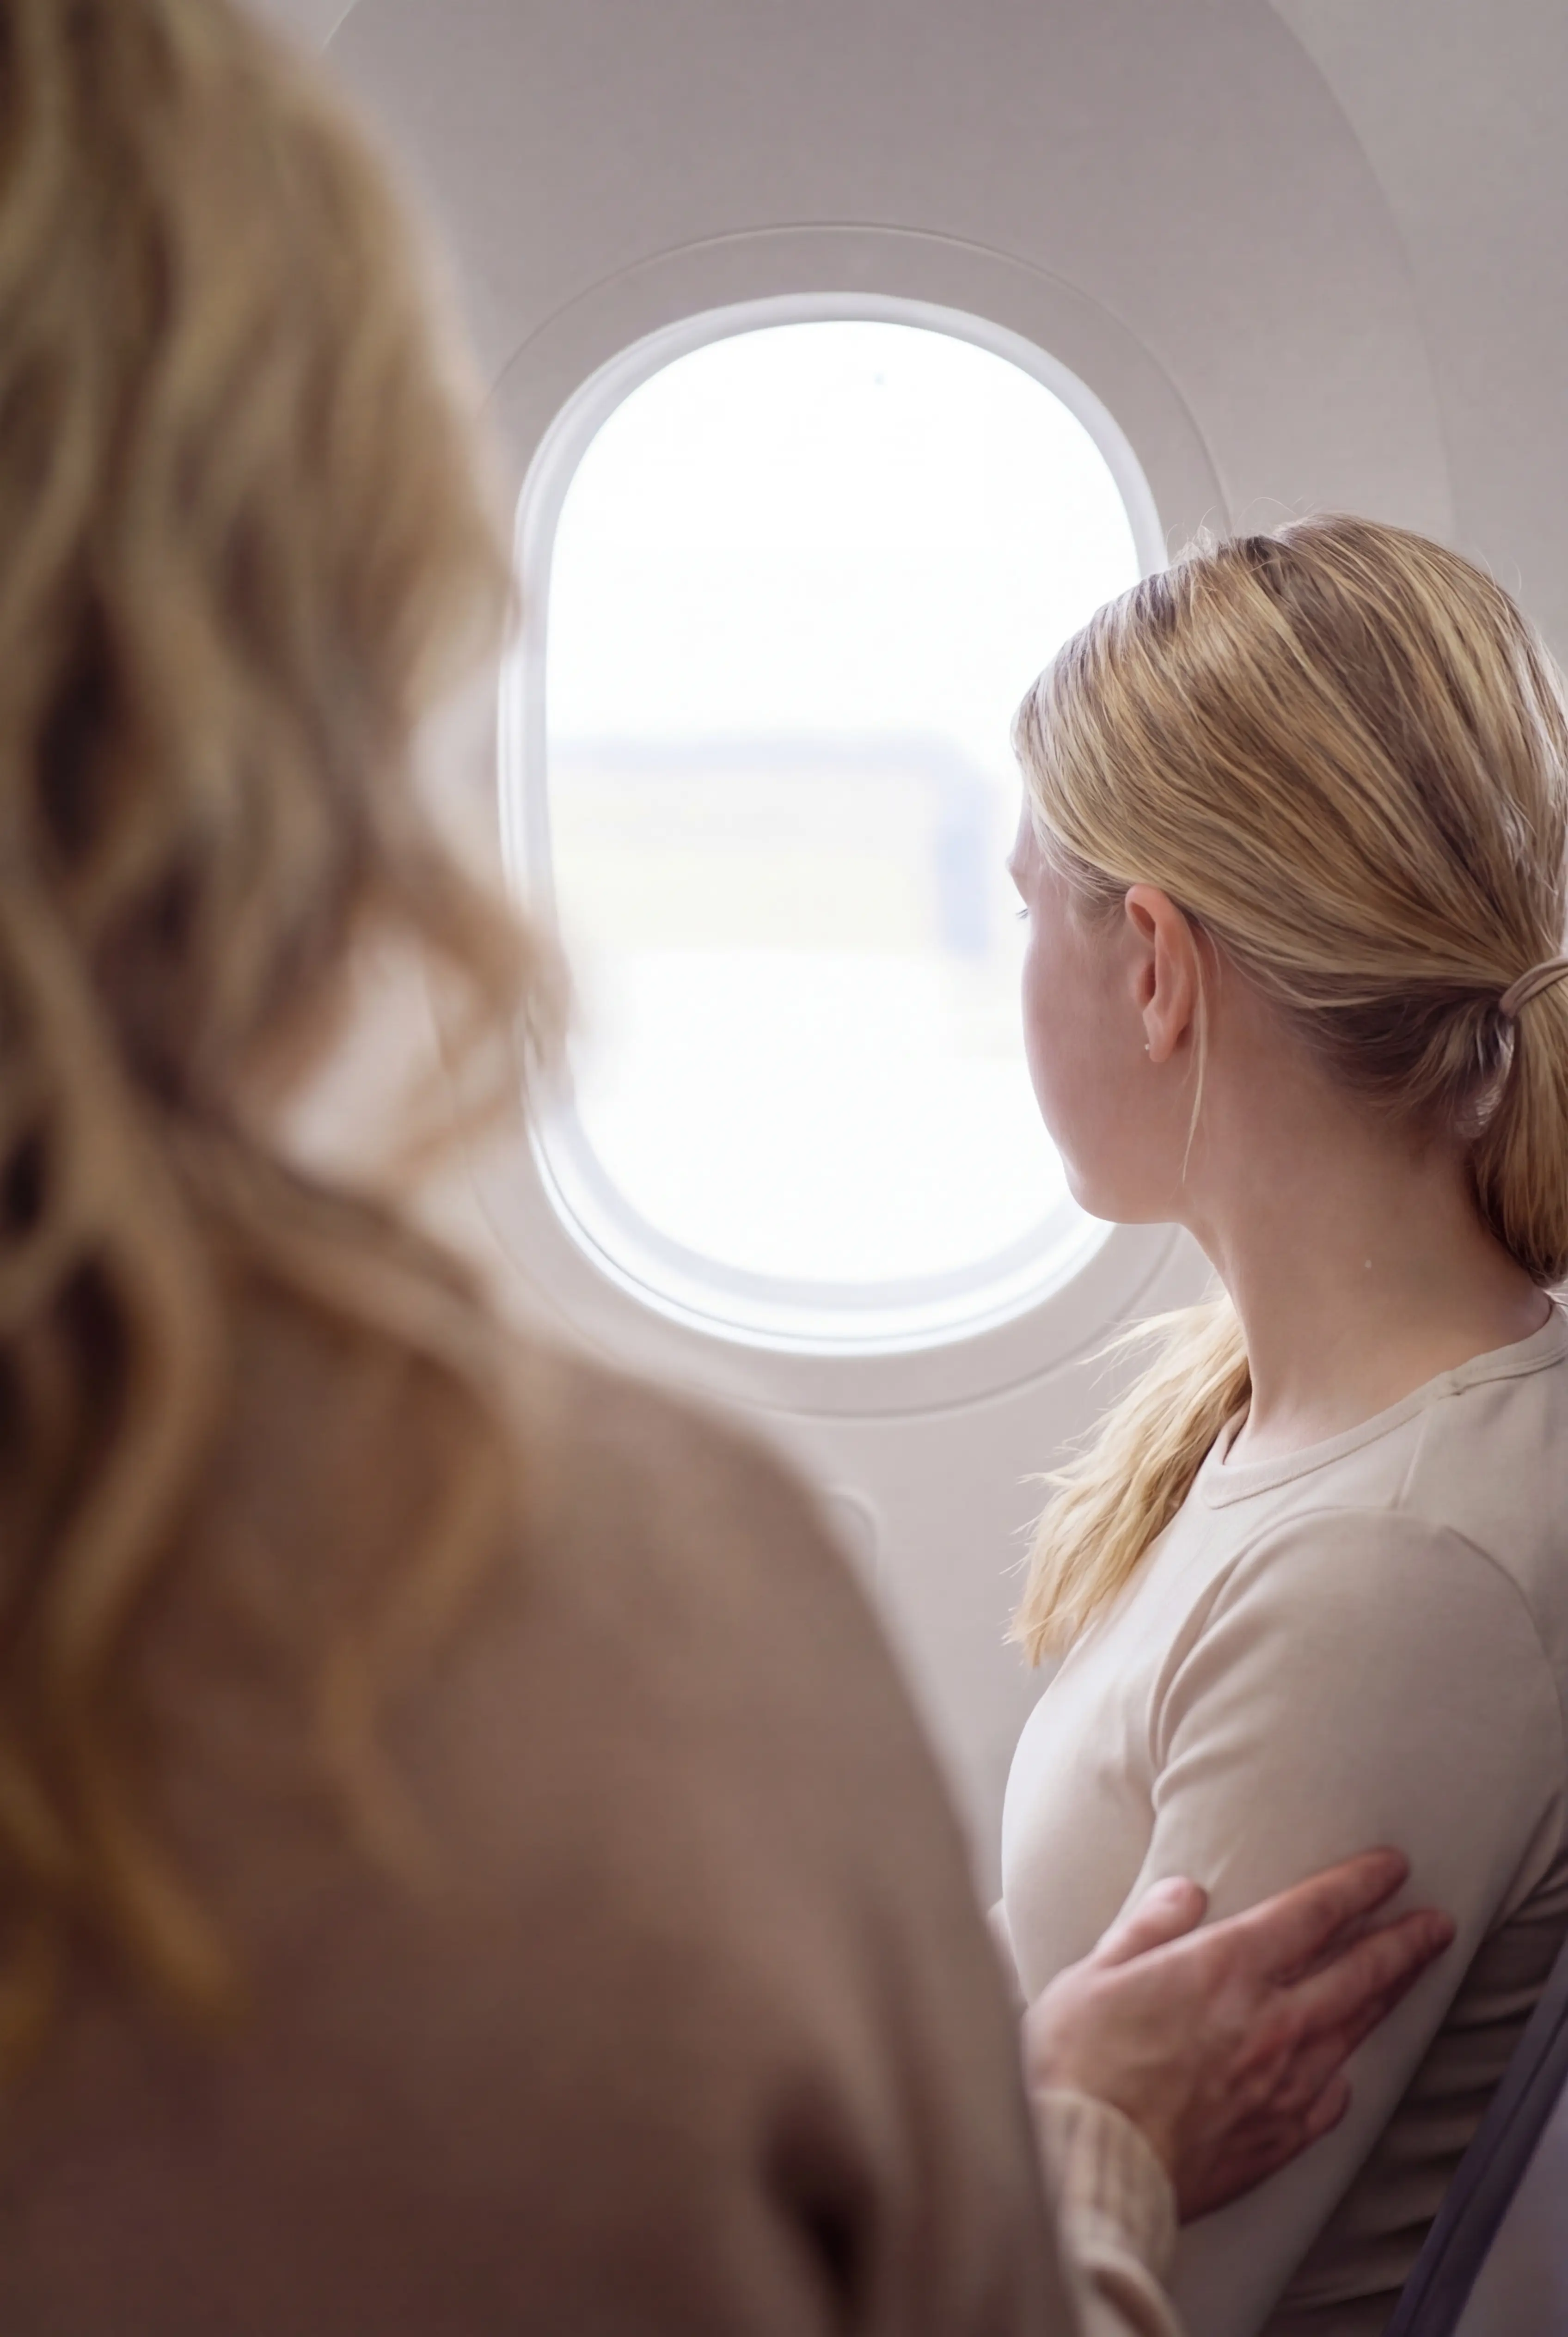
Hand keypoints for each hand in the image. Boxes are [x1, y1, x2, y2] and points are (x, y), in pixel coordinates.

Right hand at [1021, 1848, 1454, 2219]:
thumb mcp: (1095, 1972)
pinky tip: (1343, 2074)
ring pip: (1353, 2032)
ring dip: (1388, 1999)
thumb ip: (1148, 1926)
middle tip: (1436, 1925)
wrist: (1089, 2163)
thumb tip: (1186, 1892)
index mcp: (1224, 1969)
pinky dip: (1341, 2079)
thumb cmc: (1077, 2065)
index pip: (1313, 1913)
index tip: (1390, 1869)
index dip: (1359, 1886)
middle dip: (1403, 1942)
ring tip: (1410, 1979)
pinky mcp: (1275, 2140)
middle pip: (1357, 1972)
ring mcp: (1279, 2086)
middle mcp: (1268, 2023)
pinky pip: (1327, 2102)